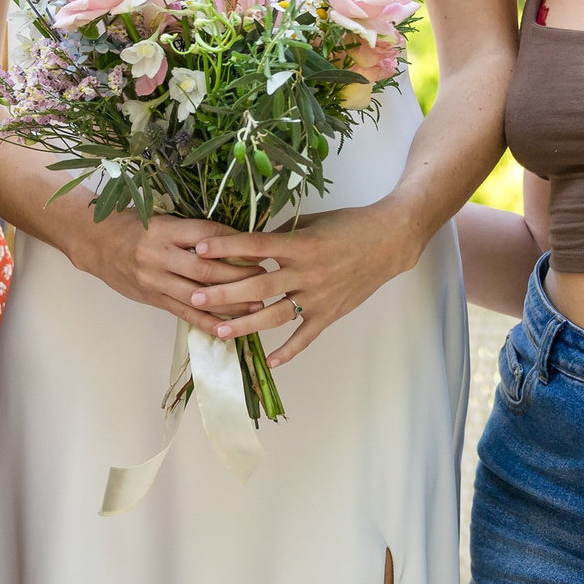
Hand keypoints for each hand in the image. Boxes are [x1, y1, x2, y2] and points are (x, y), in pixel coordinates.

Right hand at [67, 209, 257, 329]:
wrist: (94, 241)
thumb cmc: (131, 224)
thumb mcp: (160, 217)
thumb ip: (190, 229)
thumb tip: (233, 238)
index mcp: (165, 229)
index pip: (208, 235)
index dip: (236, 243)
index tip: (259, 248)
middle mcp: (160, 255)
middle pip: (208, 268)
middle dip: (240, 275)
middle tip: (265, 277)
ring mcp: (155, 280)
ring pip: (199, 295)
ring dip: (231, 303)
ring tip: (257, 307)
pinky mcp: (152, 298)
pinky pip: (184, 314)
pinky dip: (208, 323)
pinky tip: (229, 330)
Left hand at [188, 203, 427, 368]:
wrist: (389, 241)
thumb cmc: (349, 225)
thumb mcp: (312, 221)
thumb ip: (281, 235)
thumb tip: (248, 244)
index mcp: (301, 244)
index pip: (256, 246)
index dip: (227, 248)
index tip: (199, 250)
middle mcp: (307, 272)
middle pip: (258, 285)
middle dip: (224, 292)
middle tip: (194, 297)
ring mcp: (319, 297)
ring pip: (276, 315)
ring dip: (245, 324)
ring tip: (219, 330)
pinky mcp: (330, 313)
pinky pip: (306, 336)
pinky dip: (289, 351)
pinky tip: (269, 362)